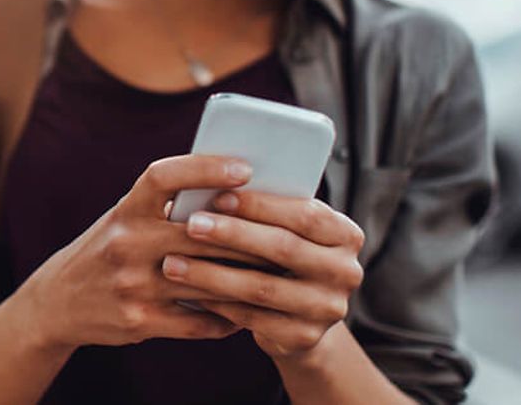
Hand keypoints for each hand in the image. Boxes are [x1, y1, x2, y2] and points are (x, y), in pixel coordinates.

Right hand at [16, 155, 270, 350]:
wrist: (58, 301)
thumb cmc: (109, 248)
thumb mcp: (126, 218)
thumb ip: (168, 206)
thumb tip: (235, 191)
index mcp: (126, 209)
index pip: (165, 176)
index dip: (205, 168)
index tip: (244, 168)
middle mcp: (126, 242)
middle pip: (200, 233)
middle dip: (247, 235)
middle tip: (287, 233)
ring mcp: (131, 283)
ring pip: (206, 279)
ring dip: (246, 279)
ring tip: (279, 274)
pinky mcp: (139, 320)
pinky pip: (197, 320)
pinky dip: (226, 317)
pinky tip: (247, 312)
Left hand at [160, 190, 364, 360]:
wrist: (300, 316)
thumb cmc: (282, 256)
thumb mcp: (287, 230)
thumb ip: (267, 211)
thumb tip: (214, 183)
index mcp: (346, 235)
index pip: (305, 214)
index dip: (260, 205)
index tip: (217, 195)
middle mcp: (346, 272)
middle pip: (283, 248)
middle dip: (232, 234)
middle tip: (190, 225)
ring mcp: (328, 309)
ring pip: (262, 287)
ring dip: (212, 274)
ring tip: (174, 263)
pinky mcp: (304, 338)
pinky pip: (252, 318)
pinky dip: (217, 303)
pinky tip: (188, 292)